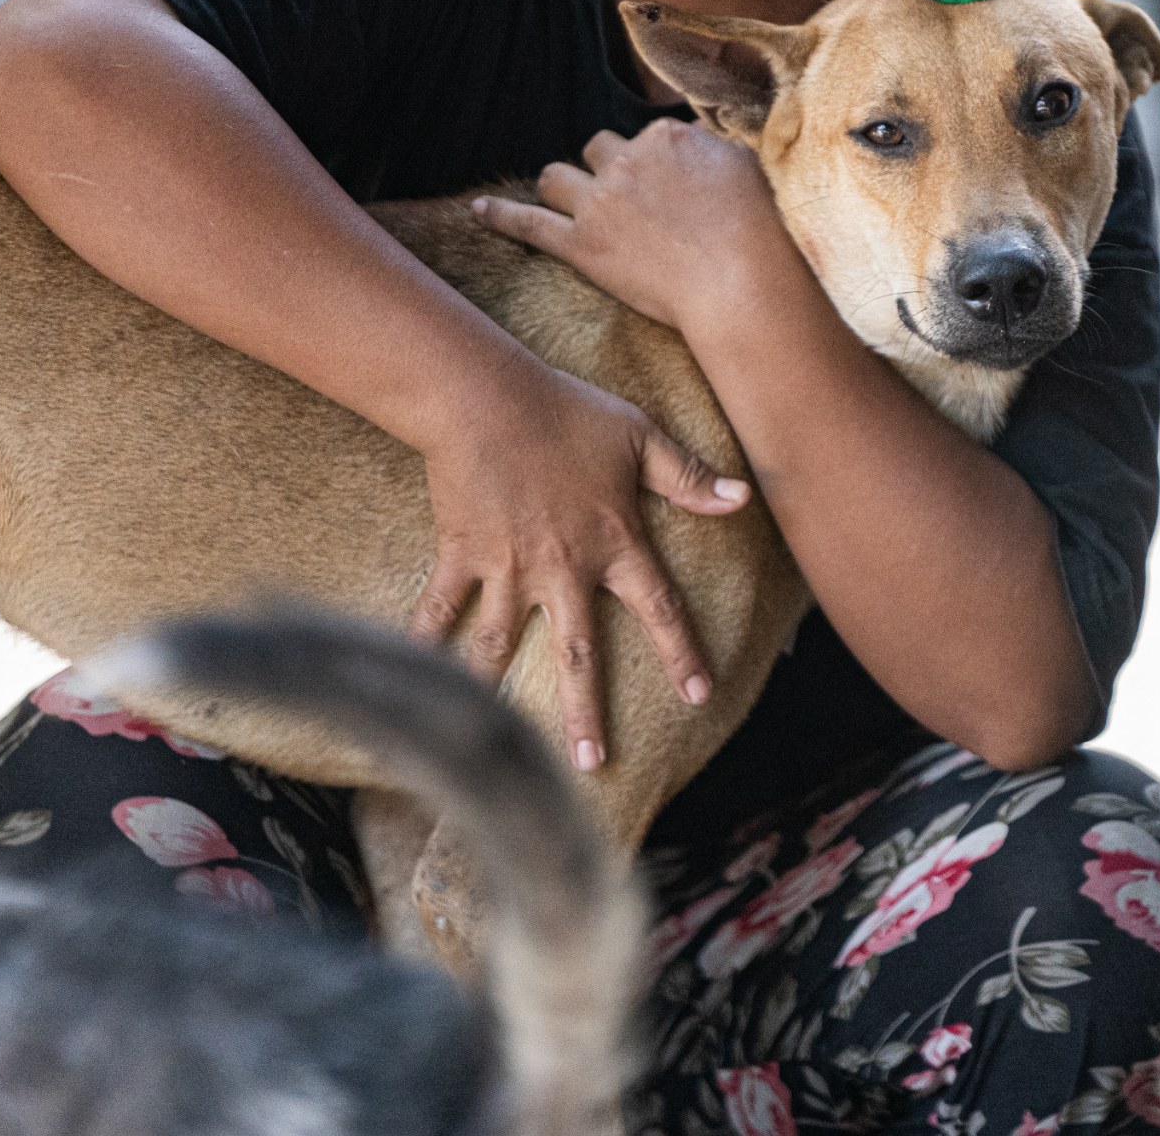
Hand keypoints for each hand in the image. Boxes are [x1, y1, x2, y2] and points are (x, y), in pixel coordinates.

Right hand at [408, 361, 748, 769]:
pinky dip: (424, 642)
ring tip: (493, 739)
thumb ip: (690, 477)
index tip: (698, 696)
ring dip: (499, 693)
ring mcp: (508, 567)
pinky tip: (415, 677)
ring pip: (503, 644)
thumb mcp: (640, 439)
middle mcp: (563, 569)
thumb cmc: (566, 412)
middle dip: (585, 711)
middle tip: (591, 763)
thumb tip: (744, 498)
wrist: (486, 396)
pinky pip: (440, 608)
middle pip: (578, 653)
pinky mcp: (462, 555)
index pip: (659, 607)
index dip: (681, 652)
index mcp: (613, 544)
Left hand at [471, 120, 802, 336]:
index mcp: (668, 136)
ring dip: (562, 187)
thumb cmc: (759, 234)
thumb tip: (710, 143)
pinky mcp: (581, 247)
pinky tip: (478, 211)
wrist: (740, 284)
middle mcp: (628, 160)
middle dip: (608, 170)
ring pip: (557, 178)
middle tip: (627, 202)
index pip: (650, 137)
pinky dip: (500, 216)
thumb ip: (719, 151)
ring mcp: (600, 203)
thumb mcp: (750, 170)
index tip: (673, 188)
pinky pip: (527, 224)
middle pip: (600, 149)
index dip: (660, 164)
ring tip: (566, 203)